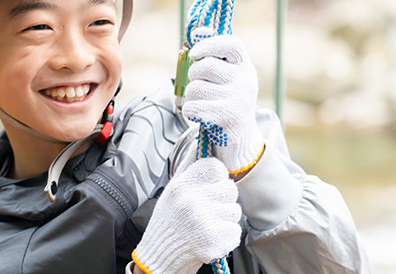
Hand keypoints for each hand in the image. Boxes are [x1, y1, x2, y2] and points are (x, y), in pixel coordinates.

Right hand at [132, 158, 241, 273]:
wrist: (160, 255)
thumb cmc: (169, 220)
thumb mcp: (173, 189)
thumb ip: (189, 164)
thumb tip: (201, 140)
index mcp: (181, 186)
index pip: (215, 167)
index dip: (218, 175)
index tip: (211, 185)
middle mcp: (191, 202)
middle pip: (230, 189)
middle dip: (223, 199)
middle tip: (208, 208)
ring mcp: (203, 223)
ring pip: (234, 211)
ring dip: (225, 218)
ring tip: (207, 223)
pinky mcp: (213, 242)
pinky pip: (235, 231)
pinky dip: (227, 236)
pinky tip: (210, 236)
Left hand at [183, 27, 264, 174]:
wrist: (241, 134)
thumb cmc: (226, 96)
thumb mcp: (225, 72)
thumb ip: (211, 51)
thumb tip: (196, 32)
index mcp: (245, 65)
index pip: (232, 44)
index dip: (209, 44)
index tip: (195, 54)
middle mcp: (246, 81)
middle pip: (206, 67)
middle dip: (194, 74)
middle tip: (198, 82)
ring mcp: (238, 100)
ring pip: (196, 88)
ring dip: (191, 95)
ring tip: (201, 100)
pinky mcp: (227, 119)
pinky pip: (193, 107)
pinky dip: (189, 110)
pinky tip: (199, 113)